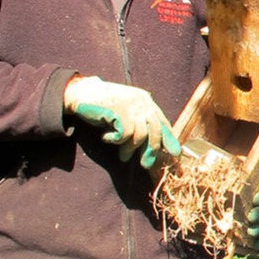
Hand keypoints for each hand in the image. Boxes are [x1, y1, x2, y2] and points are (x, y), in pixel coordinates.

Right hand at [64, 76, 179, 167]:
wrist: (82, 93)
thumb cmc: (104, 107)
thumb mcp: (126, 113)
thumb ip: (139, 124)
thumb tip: (153, 148)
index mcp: (146, 101)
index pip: (163, 123)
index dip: (170, 139)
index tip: (175, 154)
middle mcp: (142, 102)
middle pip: (155, 131)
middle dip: (151, 150)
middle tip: (145, 165)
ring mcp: (131, 105)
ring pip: (139, 135)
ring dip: (129, 149)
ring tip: (123, 156)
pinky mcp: (118, 109)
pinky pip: (124, 134)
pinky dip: (116, 140)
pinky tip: (107, 137)